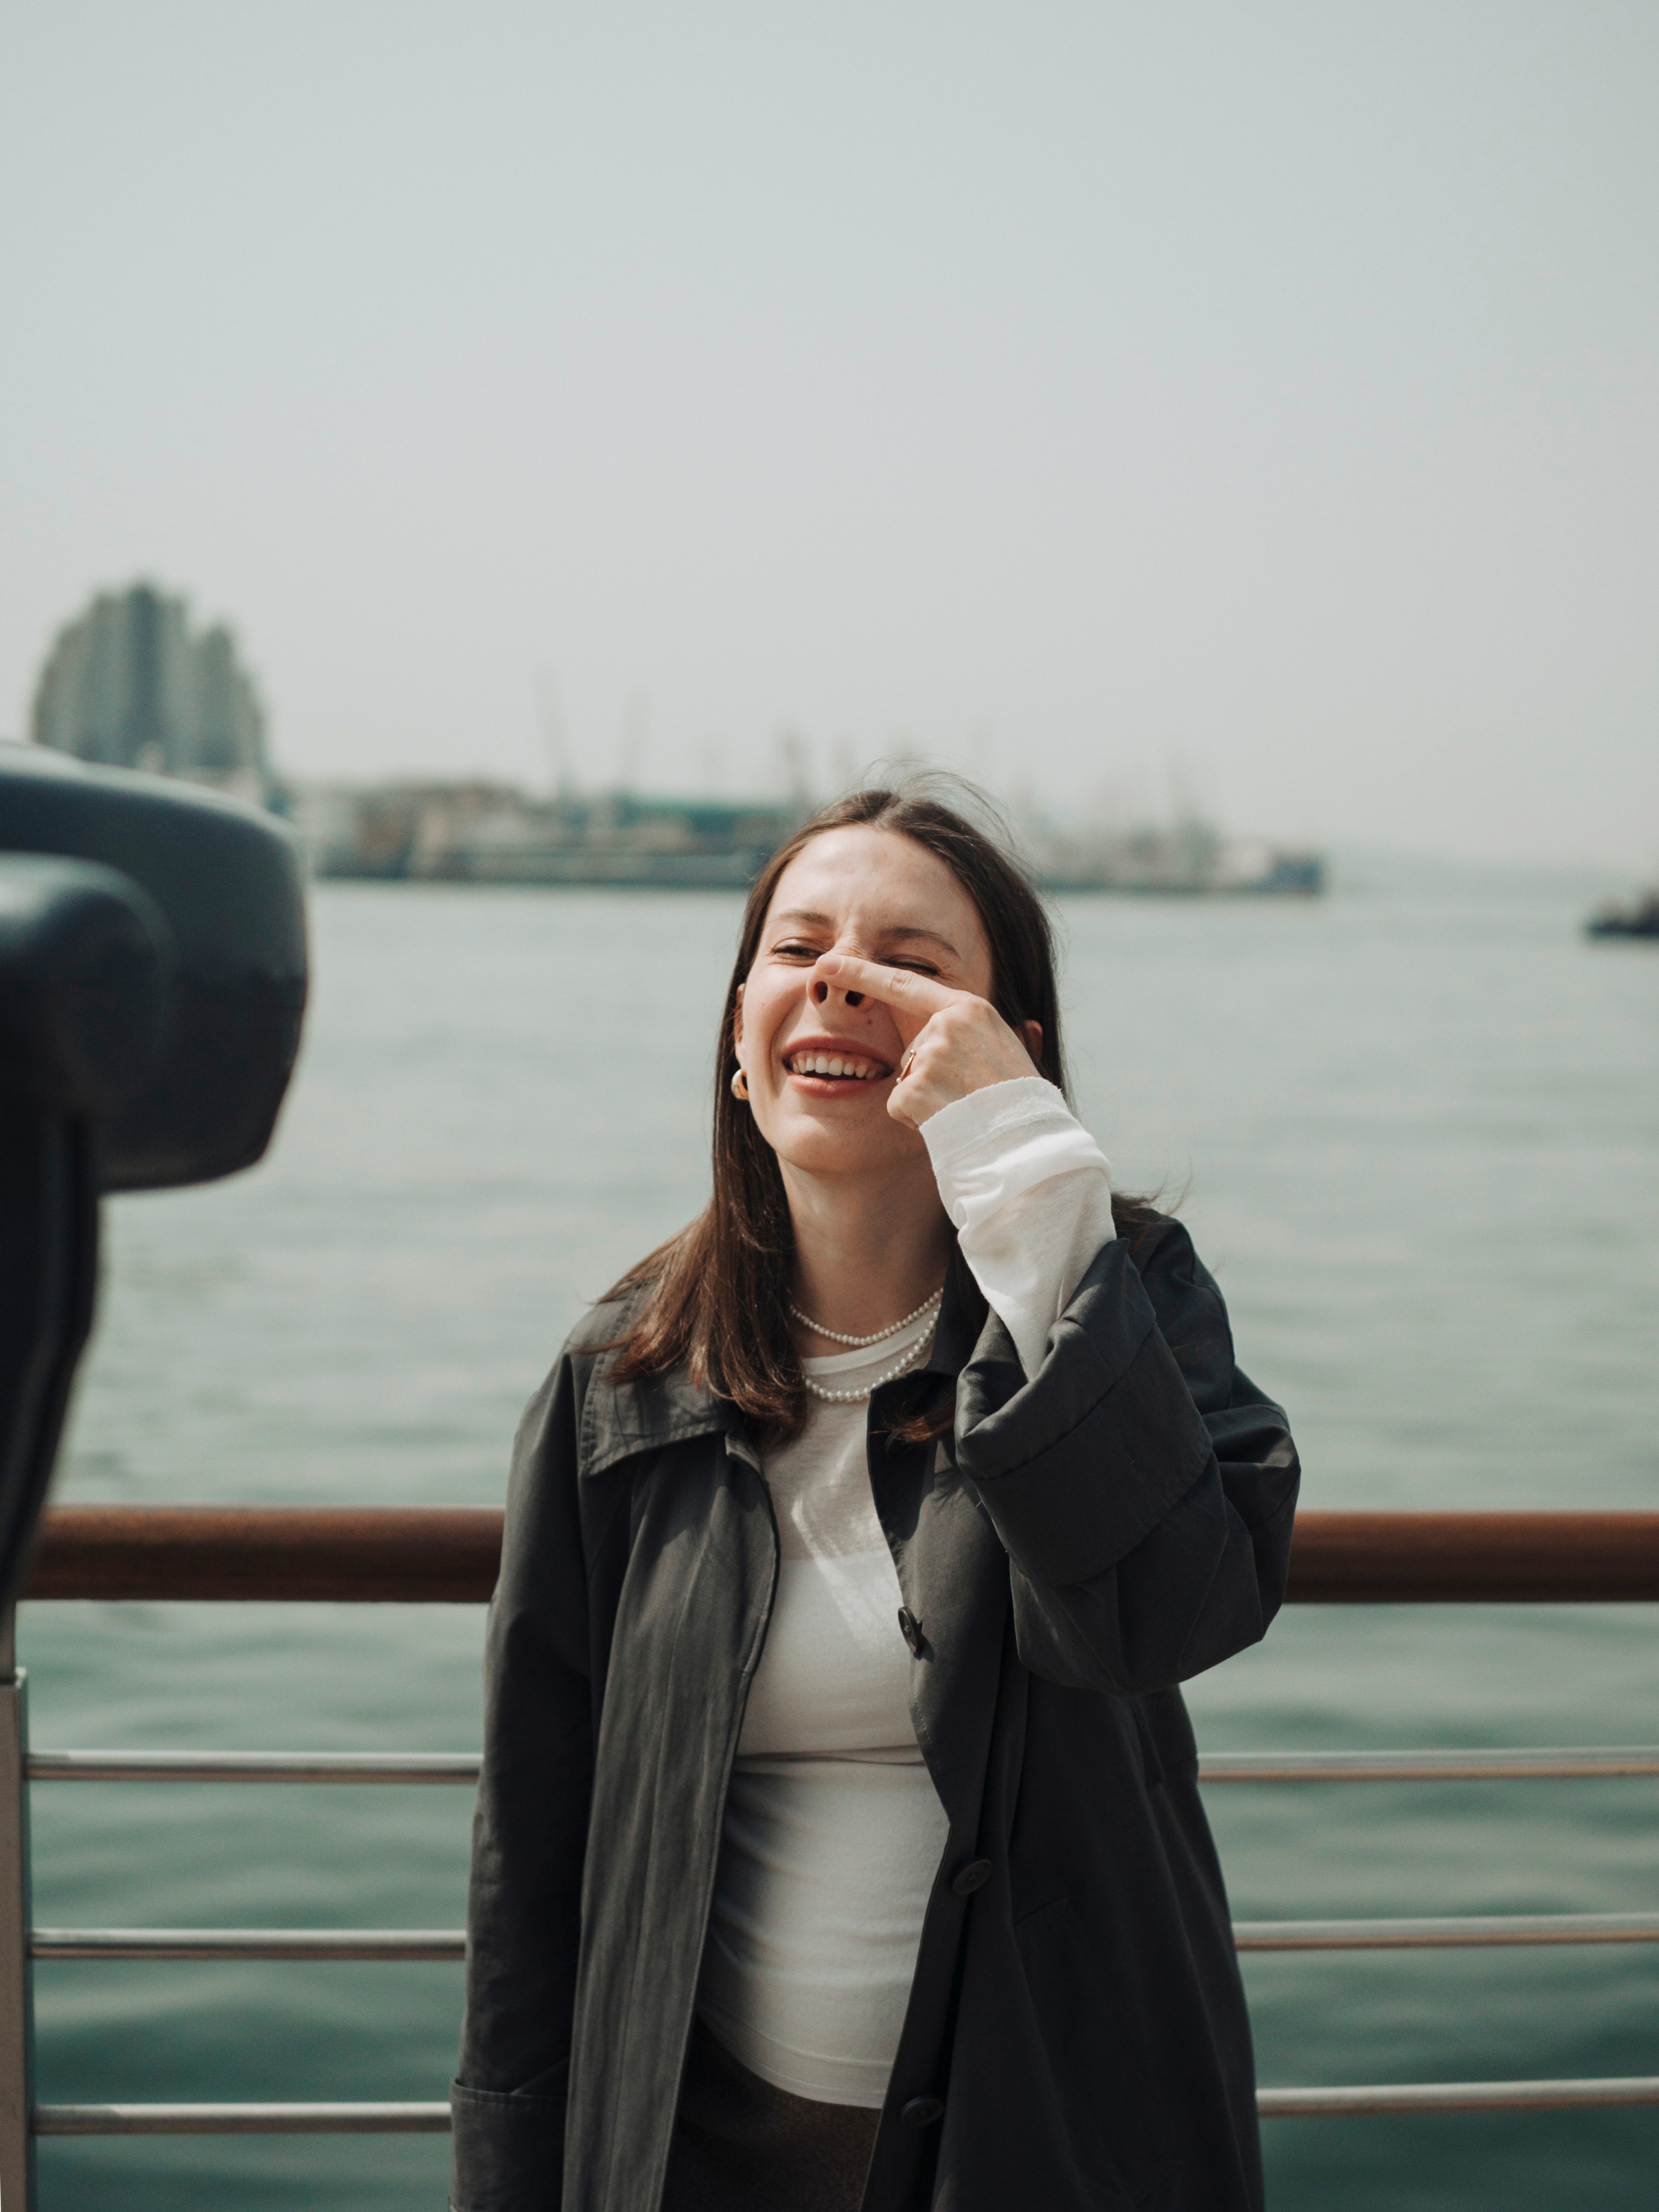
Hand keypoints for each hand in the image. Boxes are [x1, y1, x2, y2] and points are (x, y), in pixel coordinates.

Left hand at [814, 954, 1041, 1128]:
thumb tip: (995, 1023)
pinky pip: (900, 1104)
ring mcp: (928, 1056)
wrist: (1024, 1138)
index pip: (904, 984)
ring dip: (926, 1097)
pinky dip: (917, 1117)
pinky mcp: (914, 1088)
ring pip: (907, 1078)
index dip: (862, 973)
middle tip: (966, 1093)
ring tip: (962, 1106)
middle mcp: (944, 1025)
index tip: (827, 964)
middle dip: (927, 1075)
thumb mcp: (1005, 1045)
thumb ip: (976, 1030)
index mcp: (967, 1008)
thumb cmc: (1016, 1096)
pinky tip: (947, 1119)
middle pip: (910, 1049)